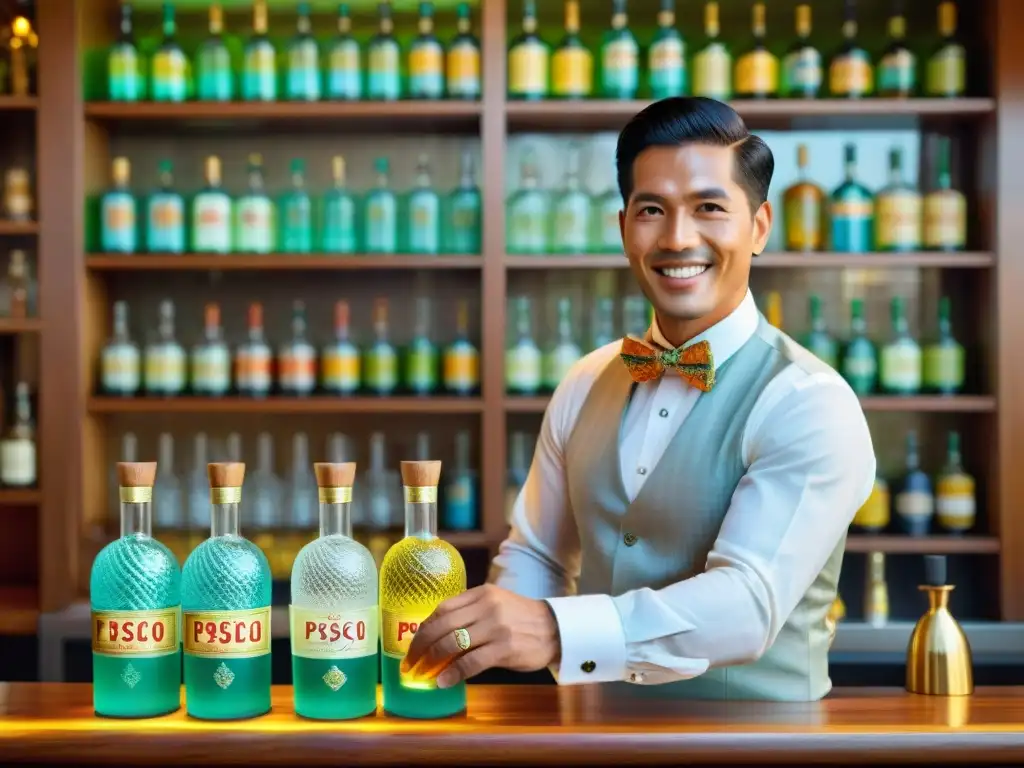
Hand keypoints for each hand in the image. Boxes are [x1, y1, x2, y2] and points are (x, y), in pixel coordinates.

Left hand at [401, 584, 560, 688]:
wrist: (556, 629)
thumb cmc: (522, 620)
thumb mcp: (496, 606)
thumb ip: (470, 615)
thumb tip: (438, 639)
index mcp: (481, 594)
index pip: (442, 609)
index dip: (423, 629)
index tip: (413, 645)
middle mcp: (486, 607)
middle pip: (442, 626)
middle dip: (421, 647)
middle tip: (410, 664)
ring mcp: (496, 627)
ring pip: (452, 643)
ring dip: (432, 661)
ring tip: (422, 674)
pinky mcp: (504, 648)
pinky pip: (471, 662)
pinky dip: (453, 673)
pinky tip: (443, 681)